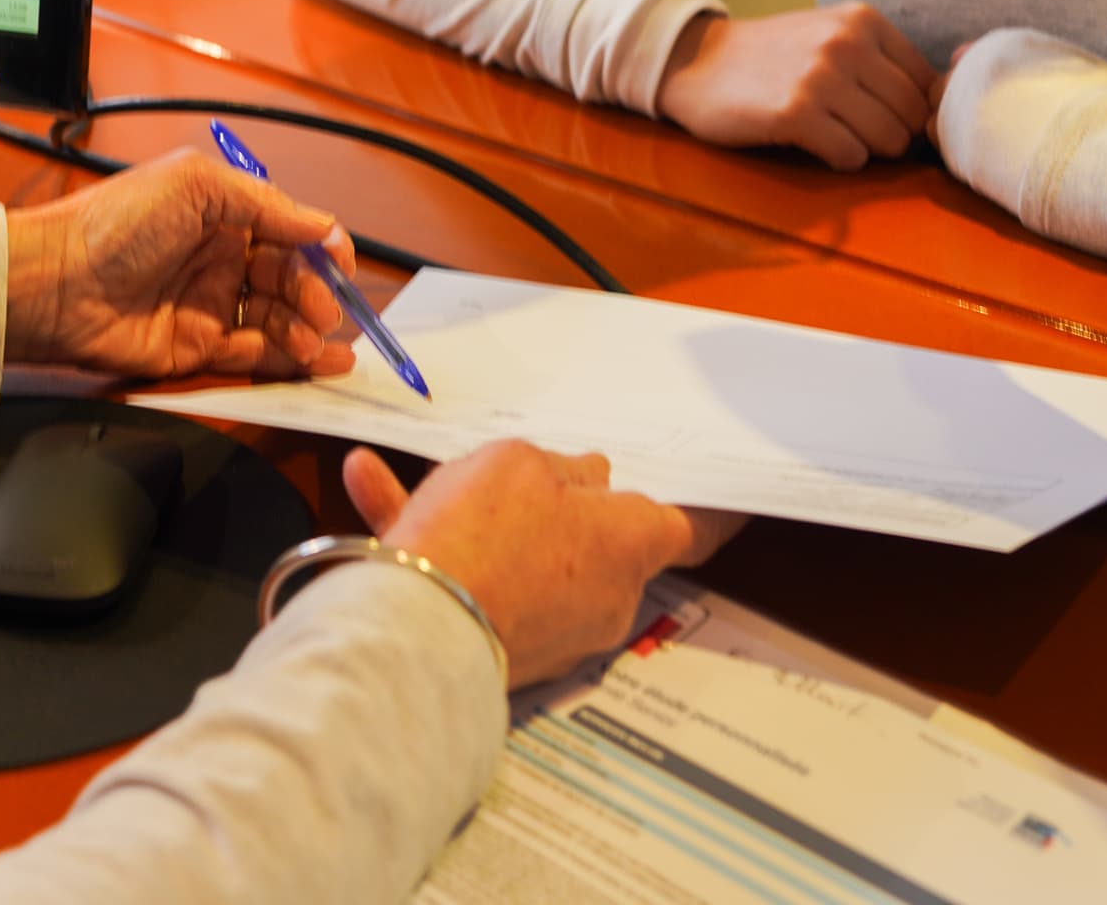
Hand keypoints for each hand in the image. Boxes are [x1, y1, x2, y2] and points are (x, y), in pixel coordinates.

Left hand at [3, 150, 361, 382]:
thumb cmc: (118, 223)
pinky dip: (289, 361)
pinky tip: (319, 361)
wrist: (57, 284)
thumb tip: (323, 225)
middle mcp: (221, 258)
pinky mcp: (196, 349)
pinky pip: (253, 356)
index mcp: (222, 213)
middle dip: (317, 294)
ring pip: (277, 320)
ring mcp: (209, 305)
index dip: (321, 248)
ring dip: (308, 331)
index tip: (342, 265)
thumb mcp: (196, 185)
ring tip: (320, 342)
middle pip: (289, 278)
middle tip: (326, 311)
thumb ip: (265, 204)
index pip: (289, 231)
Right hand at [342, 443, 708, 688]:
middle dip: (562, 508)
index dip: (711, 512)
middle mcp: (605, 595)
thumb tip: (584, 480)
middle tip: (522, 472)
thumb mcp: (518, 462)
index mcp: (629, 543)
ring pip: (525, 558)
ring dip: (481, 519)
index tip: (733, 502)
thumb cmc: (483, 533)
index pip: (688, 526)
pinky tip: (373, 487)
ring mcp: (555, 628)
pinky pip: (477, 582)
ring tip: (422, 478)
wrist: (419, 629)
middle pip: (598, 540)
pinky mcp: (502, 645)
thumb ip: (558, 468)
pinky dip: (439, 544)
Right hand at [655, 4, 934, 168]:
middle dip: (892, 134)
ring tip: (834, 134)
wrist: (698, 62)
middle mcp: (847, 43)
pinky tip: (814, 142)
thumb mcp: (831, 34)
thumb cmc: (772, 56)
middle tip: (857, 131)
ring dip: (866, 148)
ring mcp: (821, 77)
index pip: (926, 82)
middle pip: (911, 115)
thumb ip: (882, 61)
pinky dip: (839, 160)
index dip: (913, 110)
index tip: (885, 117)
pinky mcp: (796, 114)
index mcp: (863, 20)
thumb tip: (937, 109)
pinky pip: (851, 157)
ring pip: (888, 140)